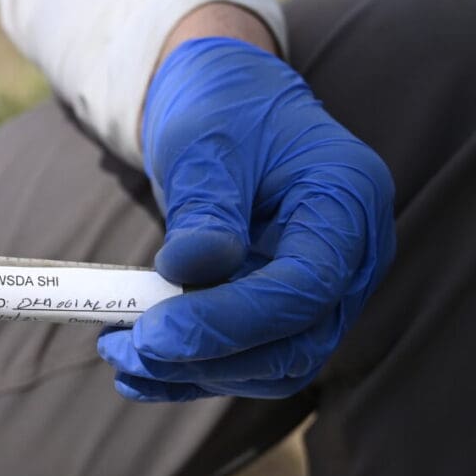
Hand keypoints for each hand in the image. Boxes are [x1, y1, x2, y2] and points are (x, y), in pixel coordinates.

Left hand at [98, 37, 394, 400]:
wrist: (231, 102)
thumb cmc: (225, 108)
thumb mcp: (209, 141)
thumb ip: (206, 207)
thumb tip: (187, 271)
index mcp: (348, 200)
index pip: (305, 288)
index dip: (232, 322)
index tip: (154, 333)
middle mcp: (354, 256)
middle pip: (299, 342)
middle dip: (211, 359)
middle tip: (128, 350)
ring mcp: (328, 290)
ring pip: (275, 363)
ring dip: (196, 372)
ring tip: (121, 354)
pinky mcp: (290, 311)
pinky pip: (251, 359)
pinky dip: (195, 371)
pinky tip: (136, 373)